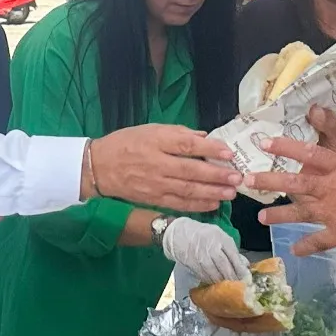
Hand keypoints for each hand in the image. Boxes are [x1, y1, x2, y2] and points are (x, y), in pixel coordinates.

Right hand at [88, 125, 239, 213]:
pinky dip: (197, 206)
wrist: (98, 167)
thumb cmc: (126, 143)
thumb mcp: (149, 129)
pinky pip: (178, 204)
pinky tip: (213, 205)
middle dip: (217, 176)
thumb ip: (177, 133)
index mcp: (156, 141)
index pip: (186, 145)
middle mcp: (156, 163)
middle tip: (237, 177)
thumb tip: (204, 138)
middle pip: (191, 171)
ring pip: (187, 191)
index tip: (228, 152)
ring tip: (231, 193)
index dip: (209, 150)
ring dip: (212, 193)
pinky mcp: (152, 199)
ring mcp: (154, 184)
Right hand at [160, 218, 249, 283]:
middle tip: (238, 286)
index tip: (246, 279)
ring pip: (215, 275)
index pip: (234, 257)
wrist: (179, 233)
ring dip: (222, 282)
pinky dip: (211, 281)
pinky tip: (215, 283)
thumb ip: (232, 250)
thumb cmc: (203, 234)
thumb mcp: (220, 236)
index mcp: (221, 239)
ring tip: (228, 287)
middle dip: (232, 279)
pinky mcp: (193, 265)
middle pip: (225, 268)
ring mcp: (201, 257)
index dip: (240, 270)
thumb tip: (245, 265)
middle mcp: (212, 248)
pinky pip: (205, 276)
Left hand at [250, 137, 335, 256]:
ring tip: (261, 217)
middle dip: (269, 181)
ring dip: (278, 216)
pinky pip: (318, 241)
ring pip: (300, 213)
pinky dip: (305, 246)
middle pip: (295, 183)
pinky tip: (295, 251)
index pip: (310, 154)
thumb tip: (328, 173)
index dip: (285, 148)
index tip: (265, 143)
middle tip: (247, 180)